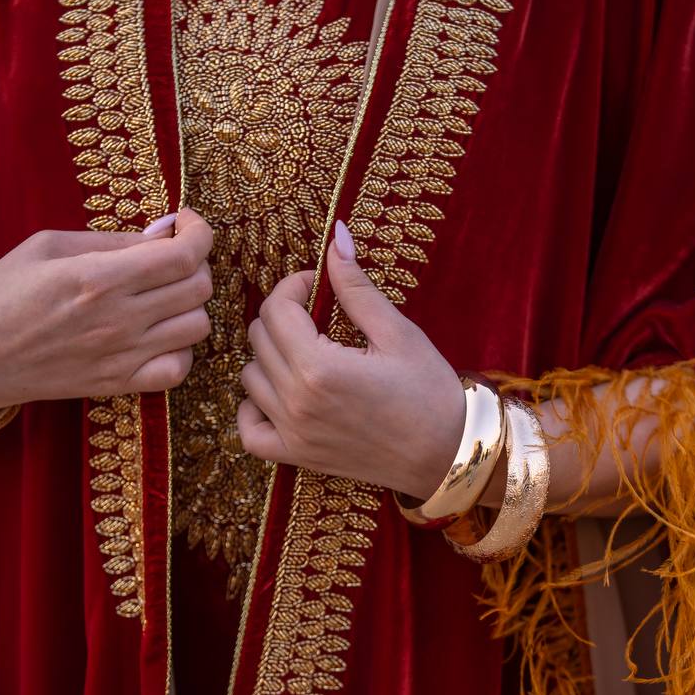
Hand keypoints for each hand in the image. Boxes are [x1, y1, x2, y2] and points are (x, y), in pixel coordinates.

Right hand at [0, 208, 213, 413]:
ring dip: (190, 305)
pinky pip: (180, 368)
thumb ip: (114, 240)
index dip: (199, 233)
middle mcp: (119, 319)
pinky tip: (161, 334)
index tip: (187, 225)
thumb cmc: (5, 292)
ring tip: (165, 295)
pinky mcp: (120, 384)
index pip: (184, 255)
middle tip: (172, 257)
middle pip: (199, 287)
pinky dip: (181, 349)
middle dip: (196, 263)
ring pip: (198, 327)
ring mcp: (122, 356)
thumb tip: (164, 234)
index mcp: (99, 278)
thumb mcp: (50, 246)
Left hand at [237, 220, 465, 499]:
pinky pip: (248, 431)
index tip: (316, 286)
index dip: (294, 287)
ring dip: (270, 357)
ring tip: (305, 353)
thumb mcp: (398, 333)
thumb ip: (357, 288)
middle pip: (258, 338)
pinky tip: (278, 394)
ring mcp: (292, 433)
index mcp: (319, 367)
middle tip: (316, 317)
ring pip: (249, 377)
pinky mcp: (296, 455)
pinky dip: (253, 410)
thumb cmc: (429, 393)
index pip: (276, 308)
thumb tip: (336, 238)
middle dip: (282, 316)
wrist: (447, 455)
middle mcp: (296, 402)